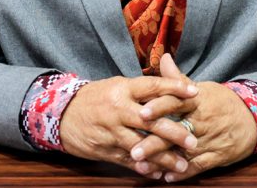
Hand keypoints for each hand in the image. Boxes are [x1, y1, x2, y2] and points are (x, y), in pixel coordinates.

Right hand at [58, 74, 198, 177]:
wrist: (61, 114)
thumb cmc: (95, 98)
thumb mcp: (116, 86)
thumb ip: (142, 88)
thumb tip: (171, 82)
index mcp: (122, 89)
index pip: (153, 86)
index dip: (175, 89)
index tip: (195, 94)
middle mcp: (118, 109)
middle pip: (151, 121)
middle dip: (174, 132)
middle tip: (193, 141)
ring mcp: (111, 131)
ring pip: (141, 146)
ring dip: (163, 158)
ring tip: (182, 165)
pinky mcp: (105, 148)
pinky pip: (128, 161)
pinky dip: (144, 168)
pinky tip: (159, 174)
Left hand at [135, 56, 256, 181]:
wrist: (253, 118)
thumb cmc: (220, 101)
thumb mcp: (201, 88)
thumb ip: (178, 78)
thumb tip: (163, 57)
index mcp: (196, 101)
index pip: (175, 102)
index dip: (158, 107)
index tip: (141, 112)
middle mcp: (201, 121)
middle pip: (175, 131)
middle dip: (153, 142)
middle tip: (133, 150)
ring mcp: (209, 140)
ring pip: (183, 152)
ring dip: (162, 161)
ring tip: (142, 167)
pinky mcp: (216, 156)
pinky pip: (198, 166)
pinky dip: (183, 173)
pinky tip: (166, 178)